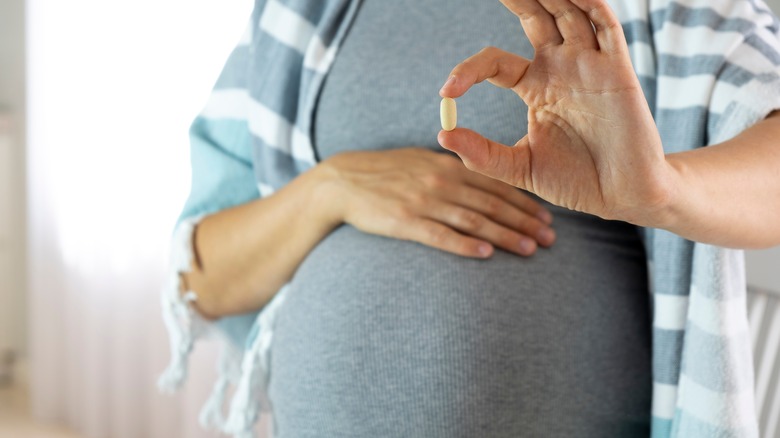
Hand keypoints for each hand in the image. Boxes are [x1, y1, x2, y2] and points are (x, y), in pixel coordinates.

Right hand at [318, 148, 555, 257]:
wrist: (342, 182)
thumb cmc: (385, 174)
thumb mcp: (422, 163)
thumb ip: (452, 172)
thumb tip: (481, 186)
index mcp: (448, 166)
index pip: (495, 185)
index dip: (524, 202)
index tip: (546, 217)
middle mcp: (441, 181)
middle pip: (492, 203)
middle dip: (525, 221)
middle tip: (551, 239)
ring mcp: (424, 201)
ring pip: (474, 219)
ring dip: (505, 234)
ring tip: (530, 249)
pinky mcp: (405, 221)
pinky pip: (440, 235)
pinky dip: (465, 244)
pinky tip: (485, 253)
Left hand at [438, 0, 673, 225]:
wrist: (621, 196)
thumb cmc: (575, 181)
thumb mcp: (520, 168)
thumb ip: (483, 155)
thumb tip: (442, 134)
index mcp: (535, 87)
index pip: (494, 63)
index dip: (468, 71)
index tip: (446, 93)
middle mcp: (561, 68)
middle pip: (535, 18)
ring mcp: (589, 65)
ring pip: (568, 13)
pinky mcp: (617, 70)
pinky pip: (606, 28)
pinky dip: (590, 6)